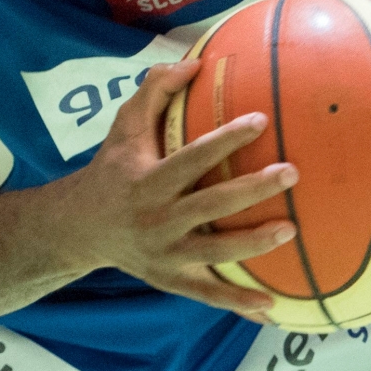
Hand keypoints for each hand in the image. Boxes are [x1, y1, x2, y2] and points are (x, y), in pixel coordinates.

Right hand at [65, 61, 297, 317]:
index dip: (224, 139)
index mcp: (146, 179)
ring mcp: (164, 253)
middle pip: (209, 205)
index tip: (260, 120)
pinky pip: (206, 293)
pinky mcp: (169, 279)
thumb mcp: (123, 127)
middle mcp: (155, 218)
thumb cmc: (113, 168)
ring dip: (254, 244)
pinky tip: (271, 308)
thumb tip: (195, 62)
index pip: (190, 157)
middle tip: (291, 173)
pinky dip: (237, 303)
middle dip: (251, 190)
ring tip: (291, 229)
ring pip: (214, 252)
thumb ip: (154, 92)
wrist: (79, 227)